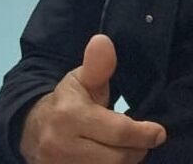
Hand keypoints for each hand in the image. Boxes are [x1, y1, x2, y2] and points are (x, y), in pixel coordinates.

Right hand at [19, 34, 166, 162]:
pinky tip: (113, 157)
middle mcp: (61, 145)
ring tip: (127, 148)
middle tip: (142, 140)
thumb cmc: (68, 100)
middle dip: (136, 150)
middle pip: (117, 159)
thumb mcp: (82, 79)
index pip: (118, 132)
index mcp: (69, 115)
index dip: (144, 133)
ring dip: (125, 162)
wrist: (32, 129)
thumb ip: (98, 65)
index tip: (159, 132)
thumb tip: (102, 41)